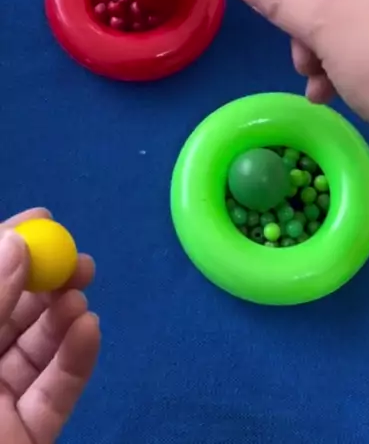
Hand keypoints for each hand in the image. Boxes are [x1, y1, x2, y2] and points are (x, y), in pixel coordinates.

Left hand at [0, 208, 99, 443]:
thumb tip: (16, 244)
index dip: (5, 246)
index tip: (41, 219)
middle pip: (9, 311)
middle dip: (44, 279)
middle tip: (77, 259)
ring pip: (36, 348)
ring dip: (62, 315)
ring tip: (80, 294)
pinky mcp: (27, 438)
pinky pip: (55, 393)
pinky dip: (76, 359)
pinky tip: (89, 330)